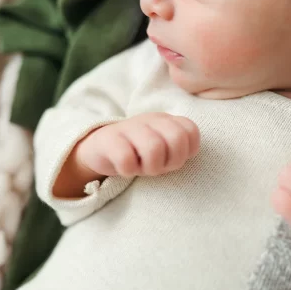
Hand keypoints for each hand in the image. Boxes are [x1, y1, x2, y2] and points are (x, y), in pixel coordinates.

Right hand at [77, 112, 199, 177]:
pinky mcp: (109, 139)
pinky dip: (128, 170)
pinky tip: (124, 168)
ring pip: (154, 148)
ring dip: (150, 167)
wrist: (100, 149)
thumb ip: (179, 148)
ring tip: (140, 168)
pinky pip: (126, 159)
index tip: (171, 160)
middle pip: (177, 138)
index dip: (186, 152)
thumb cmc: (138, 153)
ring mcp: (129, 127)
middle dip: (171, 162)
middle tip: (157, 167)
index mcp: (166, 121)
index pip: (190, 131)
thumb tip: (186, 154)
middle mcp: (150, 120)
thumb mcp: (162, 151)